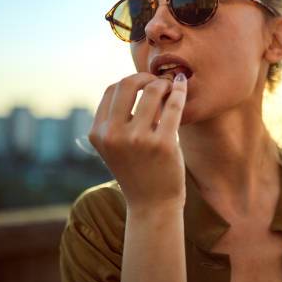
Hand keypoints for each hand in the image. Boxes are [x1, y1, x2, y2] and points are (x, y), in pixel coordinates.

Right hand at [88, 72, 187, 211]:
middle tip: (159, 81)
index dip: (130, 81)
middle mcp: (114, 135)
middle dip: (146, 76)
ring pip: (153, 91)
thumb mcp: (115, 146)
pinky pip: (174, 105)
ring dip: (165, 84)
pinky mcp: (163, 144)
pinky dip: (180, 91)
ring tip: (172, 87)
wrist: (152, 205)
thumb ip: (116, 119)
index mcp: (98, 133)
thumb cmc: (137, 171)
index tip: (145, 83)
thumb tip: (133, 81)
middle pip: (128, 84)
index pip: (111, 90)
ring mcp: (138, 140)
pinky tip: (183, 86)